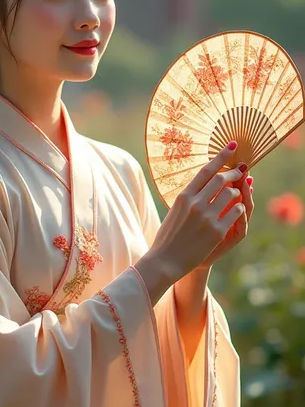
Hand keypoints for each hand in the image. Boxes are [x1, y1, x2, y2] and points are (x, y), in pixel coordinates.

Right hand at [148, 142, 248, 283]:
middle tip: (241, 171)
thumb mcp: (175, 210)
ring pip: (232, 194)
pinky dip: (240, 209)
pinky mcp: (217, 230)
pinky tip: (237, 211)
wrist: (165, 260)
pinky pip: (237, 212)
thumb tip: (205, 183)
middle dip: (234, 173)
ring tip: (236, 195)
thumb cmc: (169, 235)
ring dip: (237, 193)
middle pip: (221, 179)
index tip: (232, 146)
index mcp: (183, 196)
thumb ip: (189, 197)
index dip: (221, 156)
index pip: (206, 170)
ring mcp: (207, 216)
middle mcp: (195, 203)